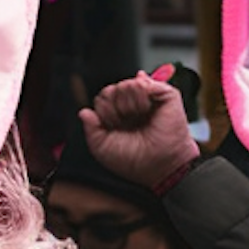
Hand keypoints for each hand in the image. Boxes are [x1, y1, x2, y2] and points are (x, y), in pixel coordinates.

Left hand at [79, 70, 199, 189]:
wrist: (158, 166)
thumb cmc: (135, 161)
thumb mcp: (103, 148)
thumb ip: (90, 129)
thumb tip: (84, 112)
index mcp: (120, 117)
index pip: (103, 99)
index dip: (103, 111)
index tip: (113, 127)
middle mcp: (133, 105)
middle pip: (111, 90)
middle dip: (113, 108)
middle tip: (124, 123)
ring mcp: (148, 98)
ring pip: (125, 84)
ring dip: (127, 105)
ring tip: (137, 117)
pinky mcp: (164, 94)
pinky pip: (141, 83)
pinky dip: (140, 97)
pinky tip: (145, 110)